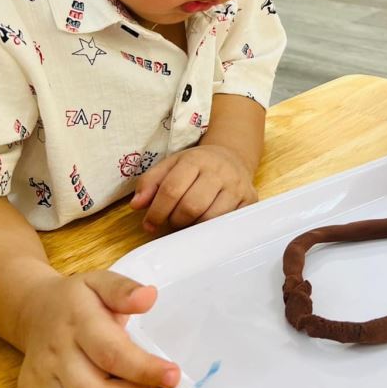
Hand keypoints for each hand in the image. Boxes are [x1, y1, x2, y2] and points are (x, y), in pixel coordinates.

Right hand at [17, 269, 180, 387]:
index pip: (112, 353)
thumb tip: (149, 297)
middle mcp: (54, 351)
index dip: (145, 370)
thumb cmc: (77, 300)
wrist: (35, 310)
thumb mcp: (101, 282)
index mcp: (77, 320)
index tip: (172, 376)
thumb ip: (124, 290)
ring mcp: (38, 377)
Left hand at [130, 144, 256, 231]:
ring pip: (211, 218)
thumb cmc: (197, 166)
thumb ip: (150, 182)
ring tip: (188, 223)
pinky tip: (205, 225)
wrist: (233, 157)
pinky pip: (228, 223)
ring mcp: (237, 187)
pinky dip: (213, 230)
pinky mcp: (250, 200)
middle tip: (172, 222)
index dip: (157, 211)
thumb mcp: (170, 165)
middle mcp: (219, 171)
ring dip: (193, 227)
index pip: (171, 189)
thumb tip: (136, 206)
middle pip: (191, 206)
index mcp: (195, 160)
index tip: (150, 224)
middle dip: (175, 220)